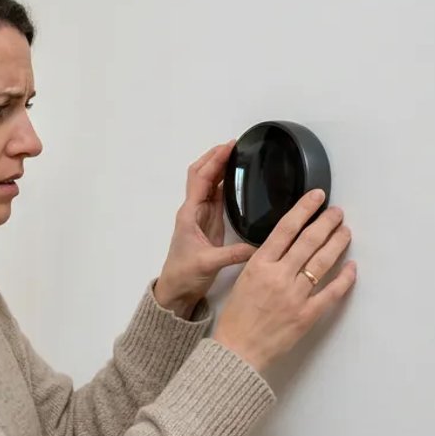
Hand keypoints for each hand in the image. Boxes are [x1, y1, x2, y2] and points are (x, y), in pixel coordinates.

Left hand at [154, 141, 257, 316]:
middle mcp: (194, 210)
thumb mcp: (208, 264)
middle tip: (236, 145)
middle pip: (202, 175)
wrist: (177, 290)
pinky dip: (225, 183)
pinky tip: (238, 178)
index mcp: (190, 214)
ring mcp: (202, 216)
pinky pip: (216, 197)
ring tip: (239, 155)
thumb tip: (257, 248)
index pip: (201, 179)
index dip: (214, 161)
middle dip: (215, 158)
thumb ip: (231, 255)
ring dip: (220, 168)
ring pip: (209, 184)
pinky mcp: (210, 224)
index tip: (230, 146)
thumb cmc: (185, 275)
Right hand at [212, 189, 356, 372]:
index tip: (316, 197)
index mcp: (259, 265)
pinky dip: (344, 278)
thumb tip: (285, 248)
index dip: (304, 210)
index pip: (286, 229)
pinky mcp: (308, 314)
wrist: (238, 351)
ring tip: (346, 231)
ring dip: (337, 243)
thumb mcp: (242, 281)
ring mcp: (295, 295)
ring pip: (322, 262)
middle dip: (326, 223)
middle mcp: (279, 276)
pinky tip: (352, 267)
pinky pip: (332, 292)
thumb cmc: (236, 318)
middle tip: (337, 212)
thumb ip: (263, 263)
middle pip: (309, 241)